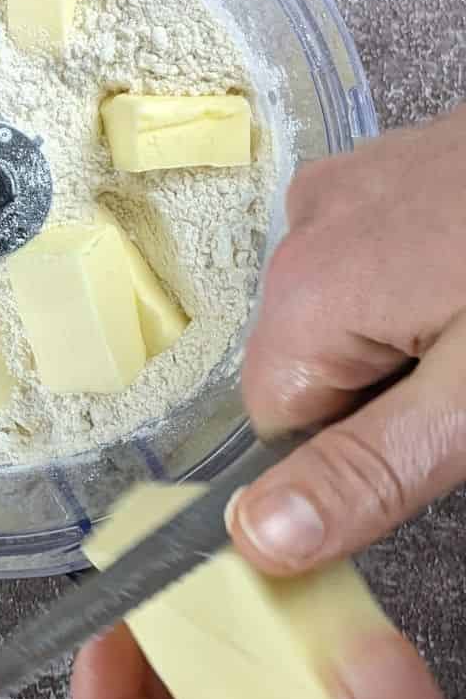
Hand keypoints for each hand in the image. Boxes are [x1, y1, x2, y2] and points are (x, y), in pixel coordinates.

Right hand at [228, 106, 465, 573]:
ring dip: (416, 331)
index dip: (363, 446)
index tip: (446, 428)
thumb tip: (252, 537)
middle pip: (313, 360)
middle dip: (392, 386)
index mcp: (306, 290)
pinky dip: (431, 276)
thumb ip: (365, 471)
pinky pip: (383, 251)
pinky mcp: (398, 160)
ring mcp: (355, 180)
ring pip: (352, 307)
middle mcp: (307, 223)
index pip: (278, 423)